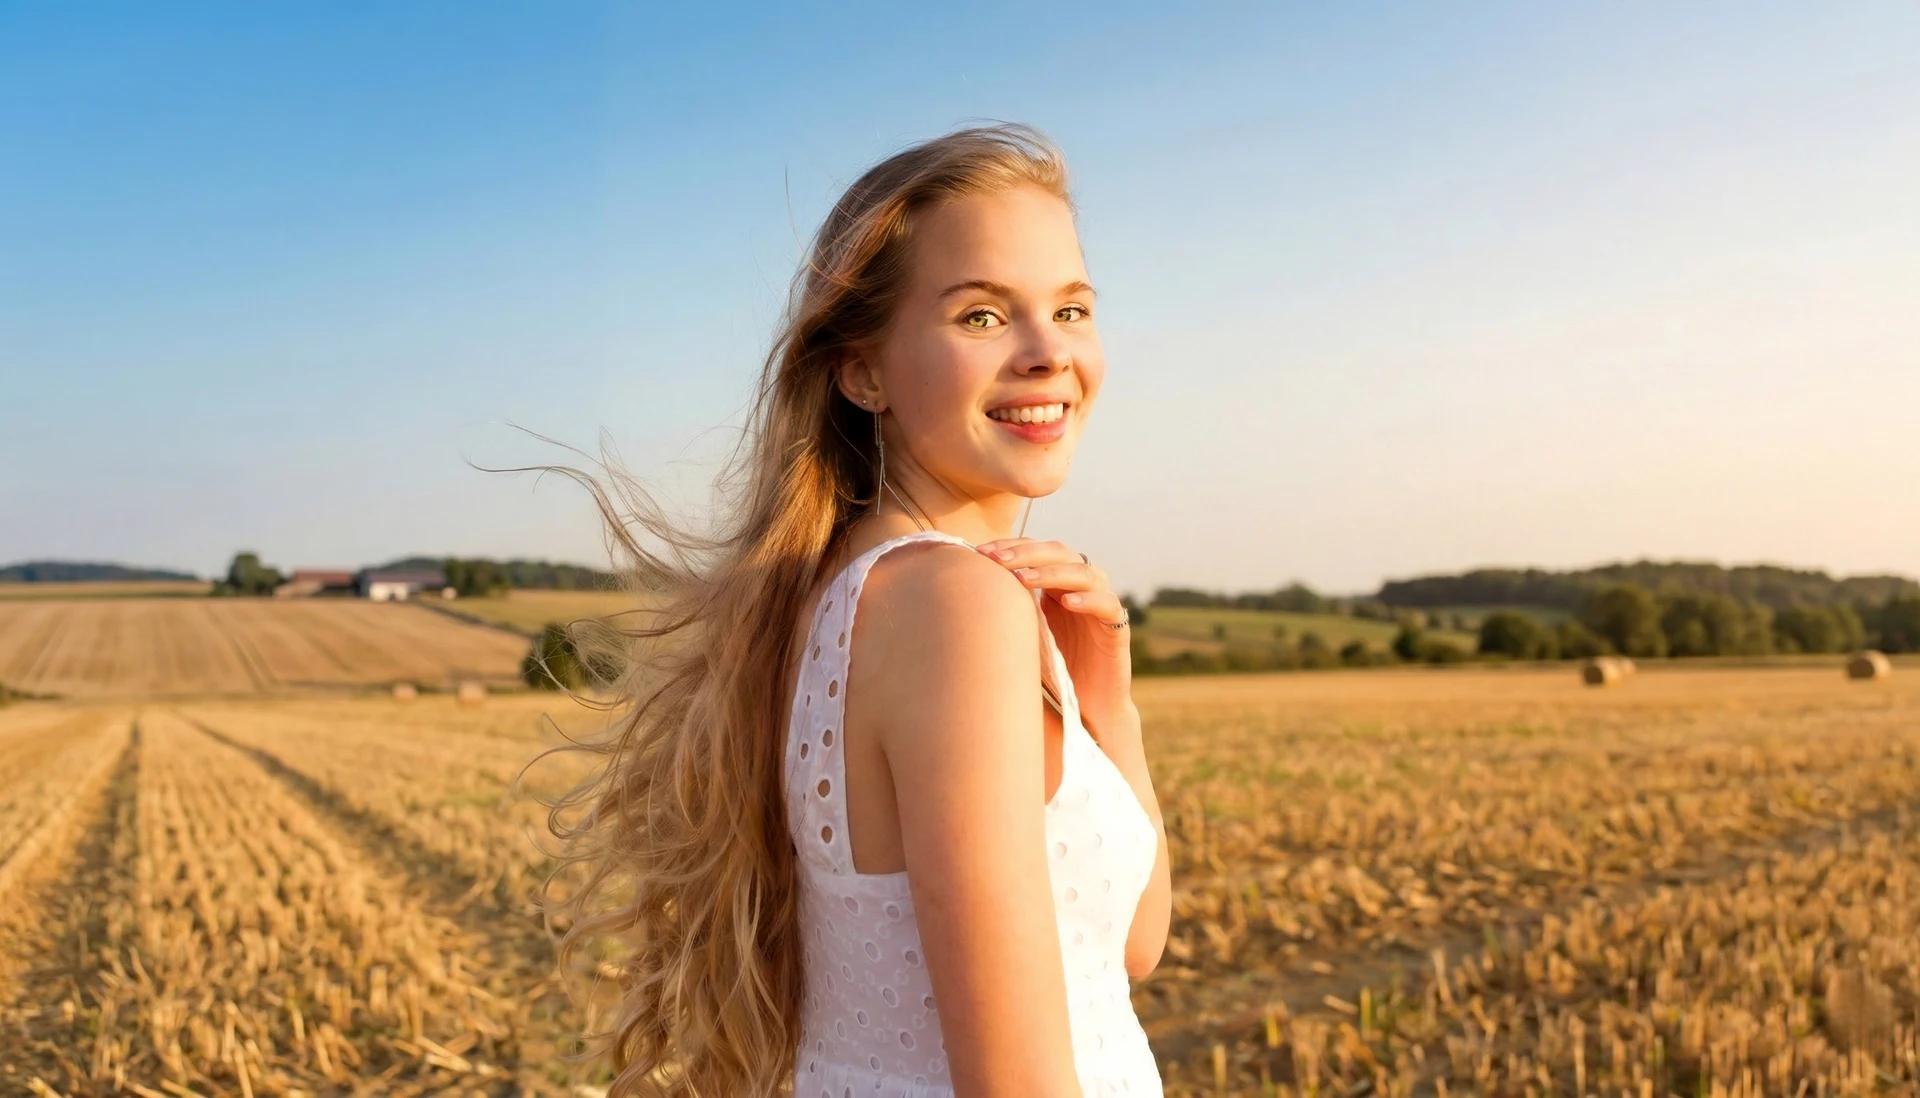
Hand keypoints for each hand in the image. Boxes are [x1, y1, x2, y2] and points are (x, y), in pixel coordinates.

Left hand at [973, 538, 1134, 741]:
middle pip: (1059, 552)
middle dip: (1026, 553)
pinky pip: (1108, 604)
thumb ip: (1006, 611)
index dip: (1011, 546)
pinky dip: (1089, 600)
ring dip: (1053, 572)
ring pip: (1084, 572)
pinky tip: (1067, 603)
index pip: (1036, 550)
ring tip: (1024, 578)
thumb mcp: (1021, 634)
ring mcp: (1101, 604)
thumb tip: (961, 591)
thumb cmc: (1048, 672)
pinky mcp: (1116, 628)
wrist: (1083, 709)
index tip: (980, 552)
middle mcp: (1079, 587)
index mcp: (1056, 584)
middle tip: (998, 560)